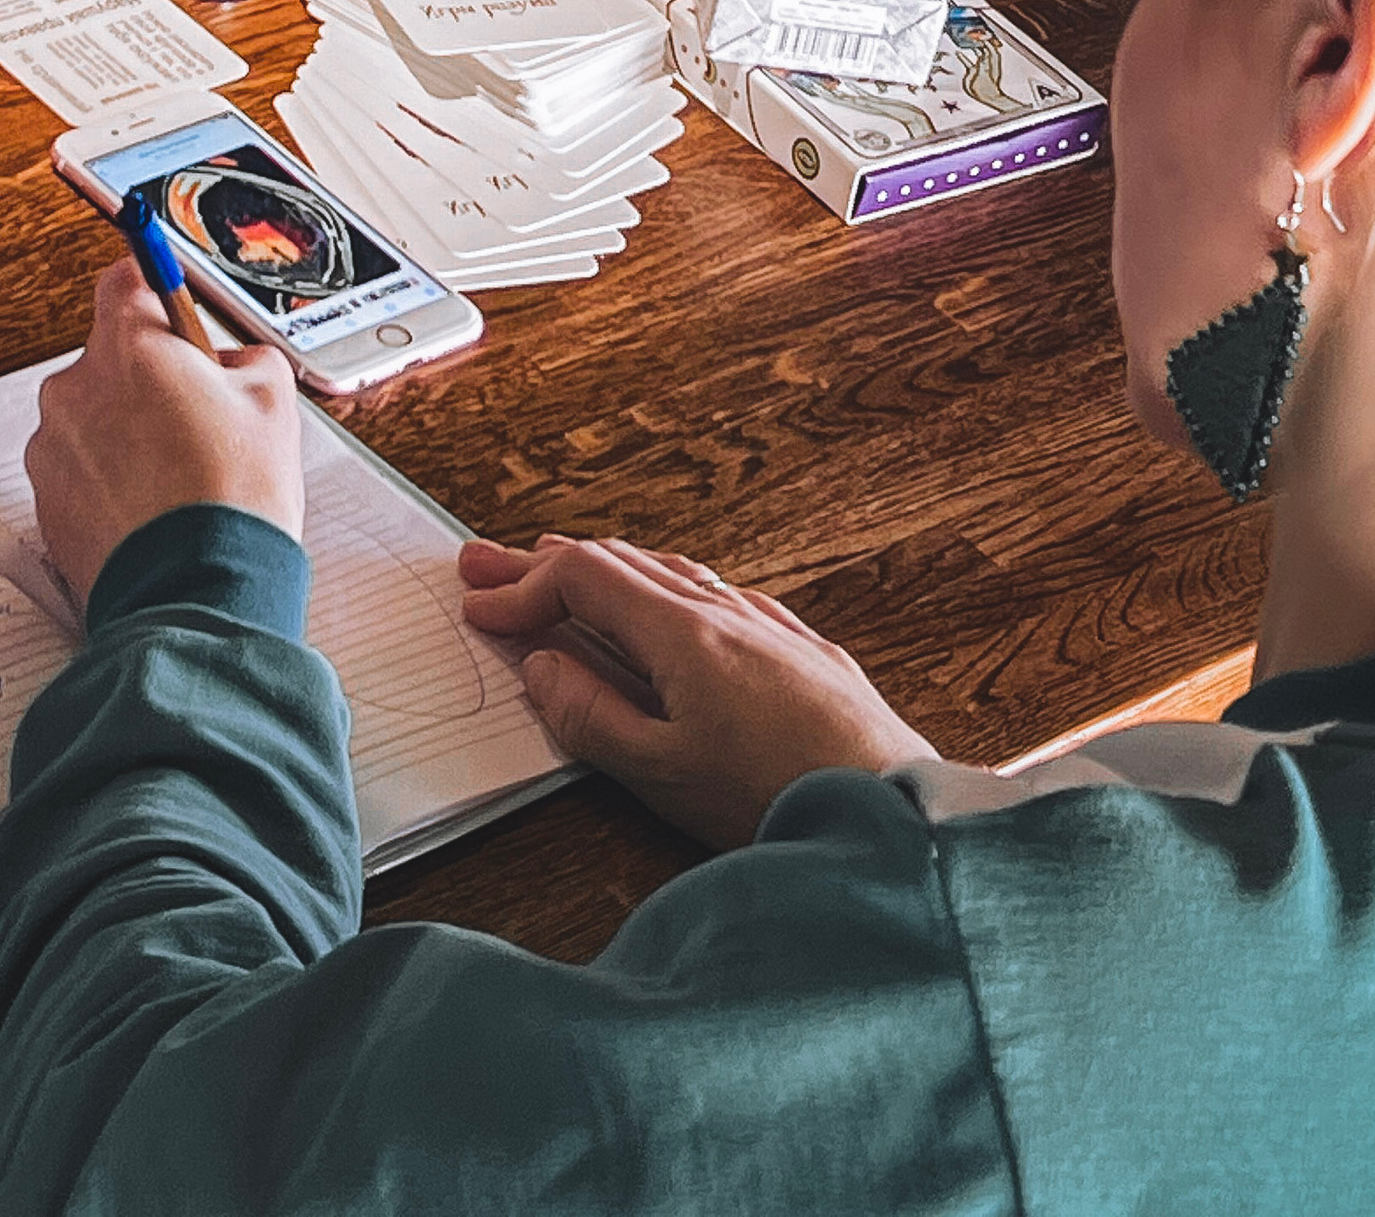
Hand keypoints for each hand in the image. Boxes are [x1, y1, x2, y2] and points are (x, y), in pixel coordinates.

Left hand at [26, 261, 305, 612]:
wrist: (197, 597)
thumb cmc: (233, 500)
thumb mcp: (273, 401)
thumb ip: (244, 357)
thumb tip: (229, 362)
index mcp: (127, 346)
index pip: (123, 279)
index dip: (153, 286)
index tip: (167, 296)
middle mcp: (74, 389)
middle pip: (111, 358)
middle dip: (150, 379)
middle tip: (199, 417)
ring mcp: (53, 450)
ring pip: (94, 419)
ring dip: (127, 434)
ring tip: (179, 478)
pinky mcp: (46, 504)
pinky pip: (79, 473)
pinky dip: (109, 483)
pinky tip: (154, 510)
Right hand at [458, 535, 932, 850]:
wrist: (895, 812)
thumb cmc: (780, 800)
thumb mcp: (663, 774)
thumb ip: (592, 718)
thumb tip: (543, 666)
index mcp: (683, 633)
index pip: (584, 580)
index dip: (524, 590)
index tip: (479, 610)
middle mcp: (726, 611)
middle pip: (622, 563)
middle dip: (547, 564)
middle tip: (488, 566)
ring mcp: (770, 626)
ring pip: (672, 571)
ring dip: (608, 569)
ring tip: (565, 570)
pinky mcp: (805, 650)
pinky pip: (719, 592)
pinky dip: (667, 586)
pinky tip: (674, 602)